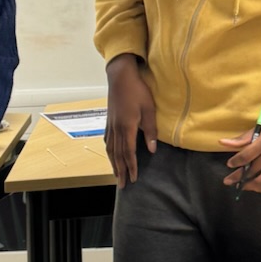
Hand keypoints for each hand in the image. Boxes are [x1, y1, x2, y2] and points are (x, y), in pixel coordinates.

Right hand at [105, 55, 157, 186]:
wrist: (120, 76)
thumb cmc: (138, 90)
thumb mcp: (149, 109)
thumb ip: (151, 130)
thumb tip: (152, 149)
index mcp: (127, 127)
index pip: (129, 152)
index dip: (131, 167)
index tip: (133, 179)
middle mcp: (116, 129)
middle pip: (117, 155)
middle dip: (121, 171)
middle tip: (122, 185)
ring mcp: (111, 125)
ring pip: (111, 149)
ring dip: (113, 163)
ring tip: (116, 174)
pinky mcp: (109, 120)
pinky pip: (107, 140)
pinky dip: (109, 151)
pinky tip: (110, 154)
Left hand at [220, 101, 260, 194]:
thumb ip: (244, 137)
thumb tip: (223, 143)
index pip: (247, 155)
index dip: (236, 162)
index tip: (230, 164)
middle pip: (252, 169)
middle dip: (238, 177)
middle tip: (228, 180)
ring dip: (248, 185)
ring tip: (240, 185)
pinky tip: (256, 186)